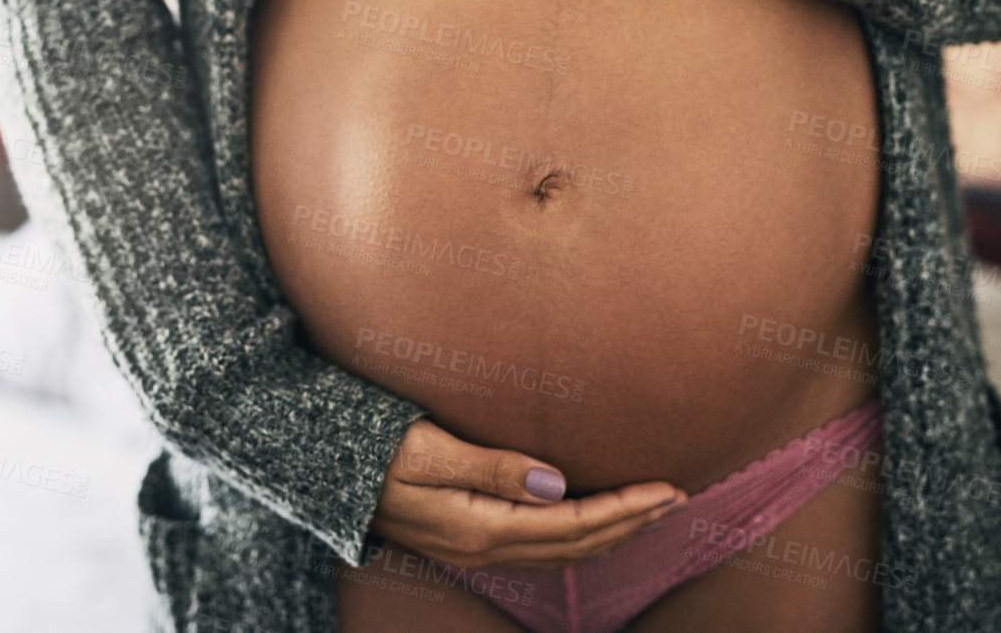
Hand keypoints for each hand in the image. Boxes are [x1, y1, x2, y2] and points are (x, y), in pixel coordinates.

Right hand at [369, 418, 688, 569]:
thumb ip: (494, 467)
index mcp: (482, 527)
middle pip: (577, 545)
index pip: (574, 523)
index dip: (626, 508)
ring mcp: (476, 548)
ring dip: (611, 534)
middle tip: (678, 501)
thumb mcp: (430, 449)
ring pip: (562, 553)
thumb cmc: (372, 451)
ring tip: (650, 514)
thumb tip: (558, 482)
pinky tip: (591, 524)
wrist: (322, 474)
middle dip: (632, 524)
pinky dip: (578, 537)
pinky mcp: (468, 538)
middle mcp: (485, 546)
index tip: (668, 489)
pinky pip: (540, 547)